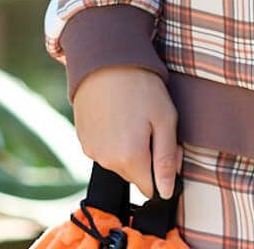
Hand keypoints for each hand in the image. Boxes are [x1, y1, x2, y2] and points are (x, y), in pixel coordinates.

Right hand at [72, 66, 181, 199]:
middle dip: (148, 159)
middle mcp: (107, 161)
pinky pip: (105, 152)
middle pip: (136, 176)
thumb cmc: (142, 88)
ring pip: (120, 164)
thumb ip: (166, 159)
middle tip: (154, 126)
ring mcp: (92, 152)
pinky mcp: (83, 141)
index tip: (169, 146)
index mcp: (130, 158)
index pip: (151, 188)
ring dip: (130, 150)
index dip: (164, 170)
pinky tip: (120, 116)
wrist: (106, 62)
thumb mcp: (165, 119)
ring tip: (135, 117)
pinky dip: (115, 141)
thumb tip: (166, 191)